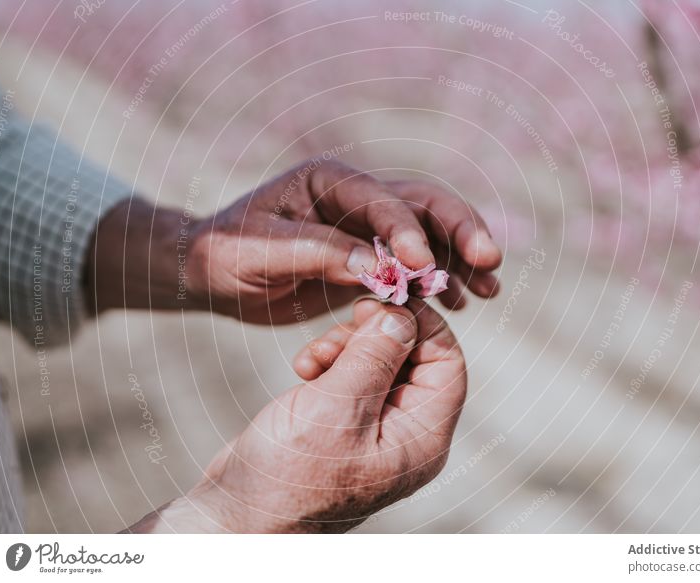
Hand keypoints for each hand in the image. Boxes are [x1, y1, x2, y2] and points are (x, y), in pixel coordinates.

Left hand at [89, 160, 501, 320]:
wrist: (210, 273)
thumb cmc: (226, 252)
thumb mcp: (261, 251)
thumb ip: (318, 254)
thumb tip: (378, 269)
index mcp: (329, 180)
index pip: (381, 201)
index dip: (406, 232)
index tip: (422, 268)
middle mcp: (356, 198)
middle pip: (422, 205)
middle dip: (458, 230)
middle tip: (489, 259)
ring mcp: (366, 229)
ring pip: (428, 235)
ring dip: (460, 259)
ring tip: (489, 287)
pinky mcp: (368, 261)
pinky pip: (413, 269)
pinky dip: (439, 283)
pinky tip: (461, 304)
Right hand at [134, 298, 465, 531]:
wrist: (239, 512)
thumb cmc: (290, 474)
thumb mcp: (337, 407)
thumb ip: (375, 355)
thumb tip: (404, 315)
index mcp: (421, 438)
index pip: (448, 365)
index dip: (425, 325)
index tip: (388, 298)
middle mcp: (404, 433)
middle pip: (413, 358)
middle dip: (375, 334)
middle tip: (346, 321)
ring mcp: (372, 427)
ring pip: (378, 361)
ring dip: (346, 345)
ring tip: (312, 357)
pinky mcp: (342, 421)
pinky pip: (350, 376)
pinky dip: (328, 362)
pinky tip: (303, 368)